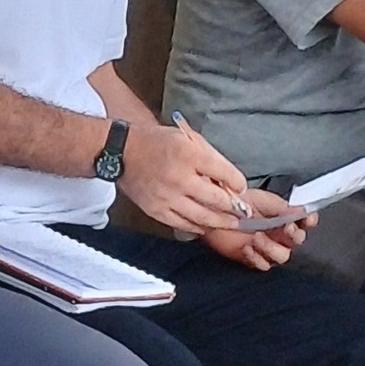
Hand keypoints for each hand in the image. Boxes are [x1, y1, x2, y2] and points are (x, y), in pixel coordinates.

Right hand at [117, 118, 249, 234]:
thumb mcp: (186, 138)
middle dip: (235, 207)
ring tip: (231, 223)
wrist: (120, 151)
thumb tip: (228, 179)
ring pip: (203, 216)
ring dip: (221, 221)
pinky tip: (205, 225)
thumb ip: (209, 157)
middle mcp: (179, 178)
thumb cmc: (155, 142)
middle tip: (244, 211)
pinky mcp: (156, 209)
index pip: (226, 174)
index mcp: (189, 155)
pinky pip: (182, 224)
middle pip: (218, 200)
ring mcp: (167, 196)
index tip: (241, 188)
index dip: (239, 183)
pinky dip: (197, 227)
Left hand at [201, 189, 314, 270]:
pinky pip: (263, 264)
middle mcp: (280, 235)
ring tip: (258, 237)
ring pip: (282, 256)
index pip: (305, 222)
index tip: (306, 219)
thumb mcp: (262, 200)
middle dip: (294, 235)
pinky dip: (257, 257)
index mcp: (285, 219)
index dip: (309, 221)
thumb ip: (282, 207)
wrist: (215, 212)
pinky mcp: (253, 258)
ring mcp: (268, 248)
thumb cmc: (239, 204)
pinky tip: (248, 247)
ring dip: (273, 247)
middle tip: (286, 228)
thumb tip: (300, 212)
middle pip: (297, 241)